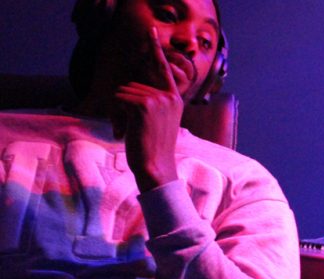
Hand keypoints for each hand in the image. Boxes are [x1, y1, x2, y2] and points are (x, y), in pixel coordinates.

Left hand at [112, 26, 181, 192]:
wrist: (157, 167)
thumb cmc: (154, 149)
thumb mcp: (158, 122)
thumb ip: (152, 103)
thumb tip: (128, 91)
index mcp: (175, 99)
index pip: (164, 69)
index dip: (155, 50)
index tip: (150, 33)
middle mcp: (169, 96)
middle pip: (132, 84)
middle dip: (123, 103)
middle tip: (129, 128)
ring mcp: (158, 99)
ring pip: (123, 92)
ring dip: (118, 111)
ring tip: (128, 132)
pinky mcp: (144, 105)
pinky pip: (118, 99)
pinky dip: (115, 115)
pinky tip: (126, 131)